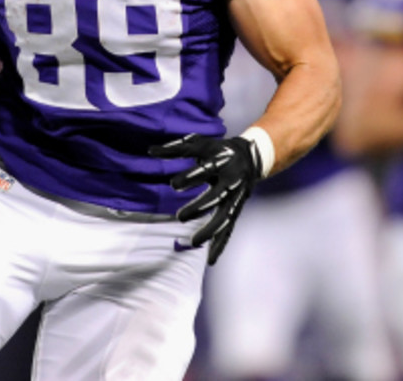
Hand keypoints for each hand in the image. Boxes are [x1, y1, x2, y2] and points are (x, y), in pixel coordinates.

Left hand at [150, 134, 264, 264]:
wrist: (251, 157)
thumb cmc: (219, 150)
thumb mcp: (200, 144)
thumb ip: (176, 148)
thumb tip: (150, 151)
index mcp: (221, 162)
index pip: (205, 170)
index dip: (190, 177)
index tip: (173, 185)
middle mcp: (230, 182)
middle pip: (216, 197)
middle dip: (199, 207)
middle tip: (180, 216)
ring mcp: (235, 198)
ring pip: (224, 217)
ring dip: (210, 231)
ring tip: (193, 242)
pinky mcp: (236, 210)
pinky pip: (229, 228)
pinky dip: (220, 244)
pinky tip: (210, 259)